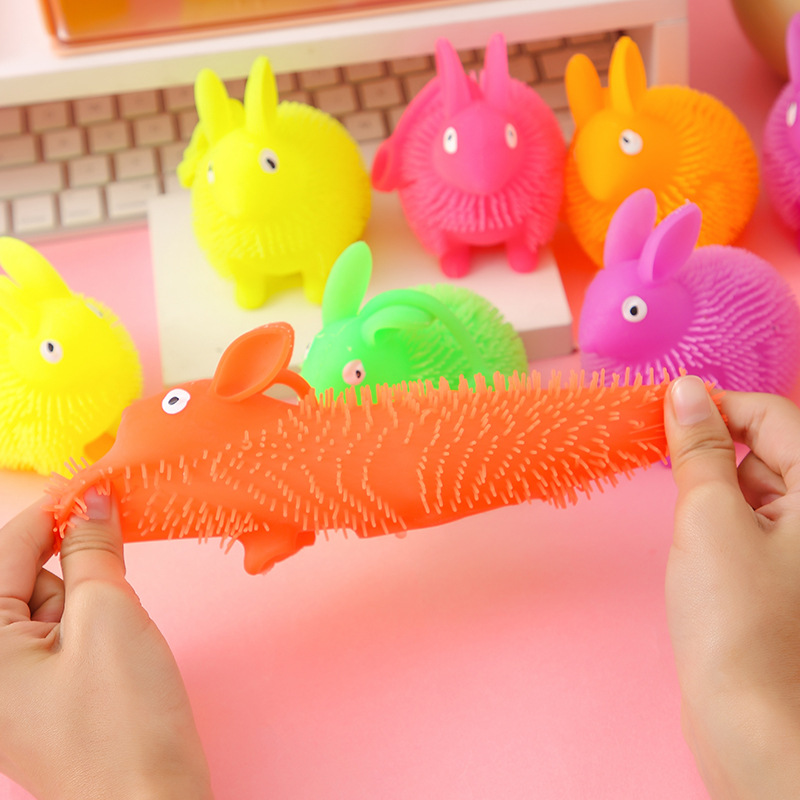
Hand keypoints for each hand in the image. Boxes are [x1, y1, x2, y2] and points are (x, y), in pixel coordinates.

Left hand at [0, 489, 212, 799]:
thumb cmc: (122, 724)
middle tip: (112, 593)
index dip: (56, 508)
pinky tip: (113, 655)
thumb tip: (92, 501)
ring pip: (48, 603)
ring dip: (87, 601)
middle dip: (74, 567)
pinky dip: (89, 626)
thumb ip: (93, 550)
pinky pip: (57, 635)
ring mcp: (7, 686)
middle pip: (25, 576)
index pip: (9, 547)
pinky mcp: (34, 696)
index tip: (96, 481)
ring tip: (117, 644)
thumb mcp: (109, 617)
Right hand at [664, 375, 799, 798]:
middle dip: (714, 448)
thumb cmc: (734, 620)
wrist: (746, 717)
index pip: (772, 414)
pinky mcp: (784, 569)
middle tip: (669, 468)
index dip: (716, 406)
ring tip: (691, 522)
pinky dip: (719, 514)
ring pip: (756, 482)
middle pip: (768, 446)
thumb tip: (684, 391)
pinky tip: (700, 545)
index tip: (665, 412)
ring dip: (714, 483)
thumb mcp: (709, 518)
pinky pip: (752, 516)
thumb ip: (699, 449)